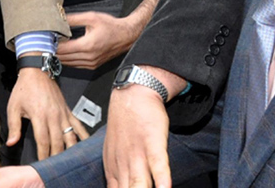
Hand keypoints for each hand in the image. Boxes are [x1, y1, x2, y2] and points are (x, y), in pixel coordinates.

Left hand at [7, 65, 87, 159]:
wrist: (37, 71)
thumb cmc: (24, 88)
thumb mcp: (13, 107)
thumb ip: (13, 126)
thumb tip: (11, 142)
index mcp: (39, 115)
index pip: (43, 141)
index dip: (43, 155)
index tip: (42, 164)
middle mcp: (54, 116)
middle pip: (58, 142)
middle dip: (56, 156)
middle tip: (54, 168)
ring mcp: (63, 113)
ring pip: (70, 136)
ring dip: (70, 150)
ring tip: (69, 161)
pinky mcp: (68, 110)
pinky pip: (78, 126)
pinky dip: (83, 137)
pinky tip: (85, 146)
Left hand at [55, 9, 150, 69]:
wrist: (127, 36)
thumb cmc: (111, 26)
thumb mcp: (92, 17)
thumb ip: (74, 19)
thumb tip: (60, 19)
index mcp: (87, 45)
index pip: (63, 49)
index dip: (52, 45)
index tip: (46, 39)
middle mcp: (89, 57)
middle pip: (63, 58)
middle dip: (54, 50)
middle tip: (47, 43)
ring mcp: (91, 63)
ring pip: (68, 63)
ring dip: (60, 56)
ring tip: (54, 47)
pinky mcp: (93, 66)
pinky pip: (76, 65)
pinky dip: (68, 60)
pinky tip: (64, 52)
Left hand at [103, 68, 183, 187]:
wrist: (132, 95)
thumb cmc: (125, 125)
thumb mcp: (113, 154)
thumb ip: (116, 177)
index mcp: (113, 170)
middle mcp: (123, 166)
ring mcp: (138, 155)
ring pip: (139, 185)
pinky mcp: (153, 144)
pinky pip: (159, 165)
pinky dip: (162, 179)